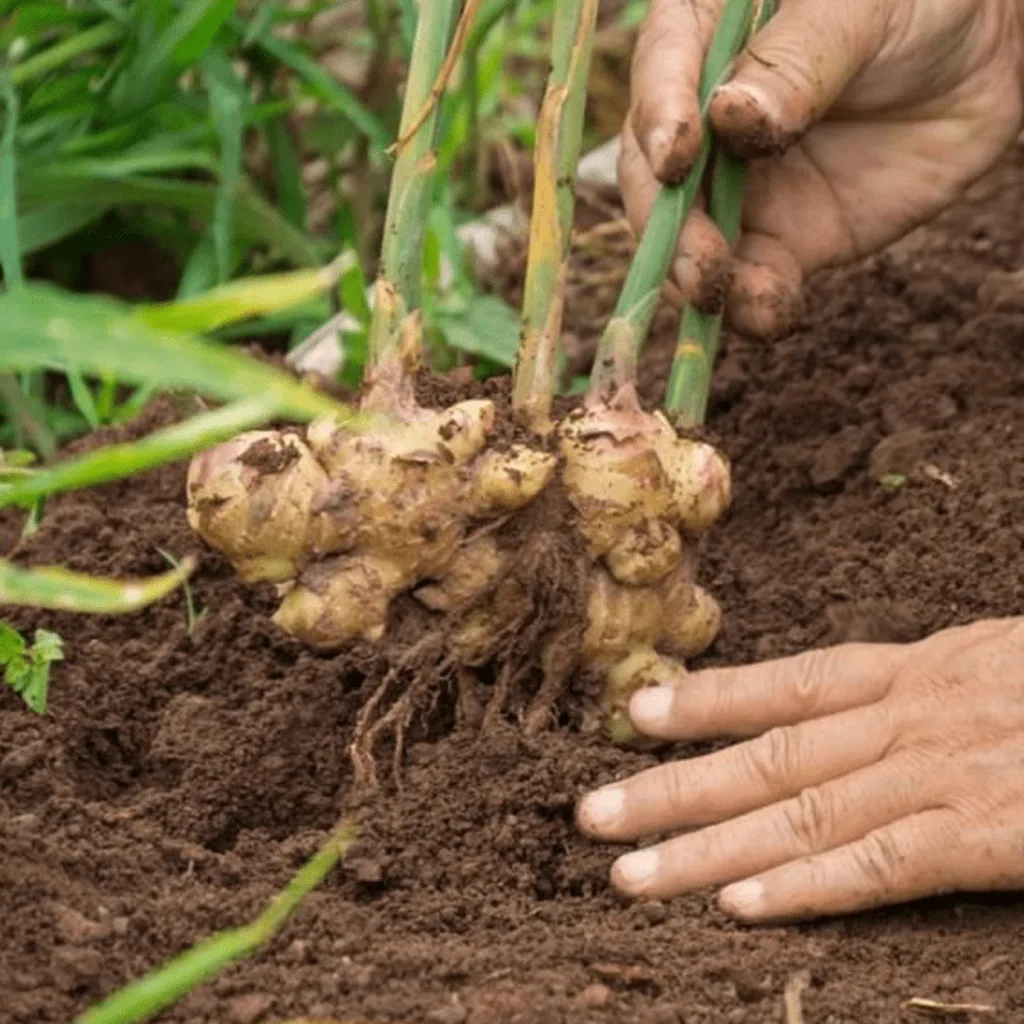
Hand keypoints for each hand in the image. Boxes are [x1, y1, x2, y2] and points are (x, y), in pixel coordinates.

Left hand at [577, 619, 1023, 922]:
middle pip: (769, 755)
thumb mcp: (1001, 667)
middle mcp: (915, 718)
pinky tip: (735, 905)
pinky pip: (880, 866)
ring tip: (627, 870)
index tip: (633, 712)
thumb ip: (930, 692)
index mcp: (923, 671)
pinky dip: (805, 886)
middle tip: (589, 812)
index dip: (707, 698)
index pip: (790, 684)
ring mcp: (947, 776)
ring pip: (800, 813)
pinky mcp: (991, 836)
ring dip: (705, 847)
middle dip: (673, 786)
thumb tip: (861, 719)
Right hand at [621, 0, 1023, 336]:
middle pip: (657, 180)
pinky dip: (753, 307)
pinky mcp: (779, 242)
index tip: (675, 158)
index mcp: (702, 39)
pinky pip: (753, 282)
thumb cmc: (916, 3)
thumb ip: (797, 61)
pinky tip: (769, 313)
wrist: (984, 63)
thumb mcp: (861, 9)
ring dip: (699, 280)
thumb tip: (730, 118)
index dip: (657, 120)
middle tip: (696, 258)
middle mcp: (702, 125)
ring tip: (722, 296)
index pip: (659, 76)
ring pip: (692, 245)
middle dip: (670, 225)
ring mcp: (736, 190)